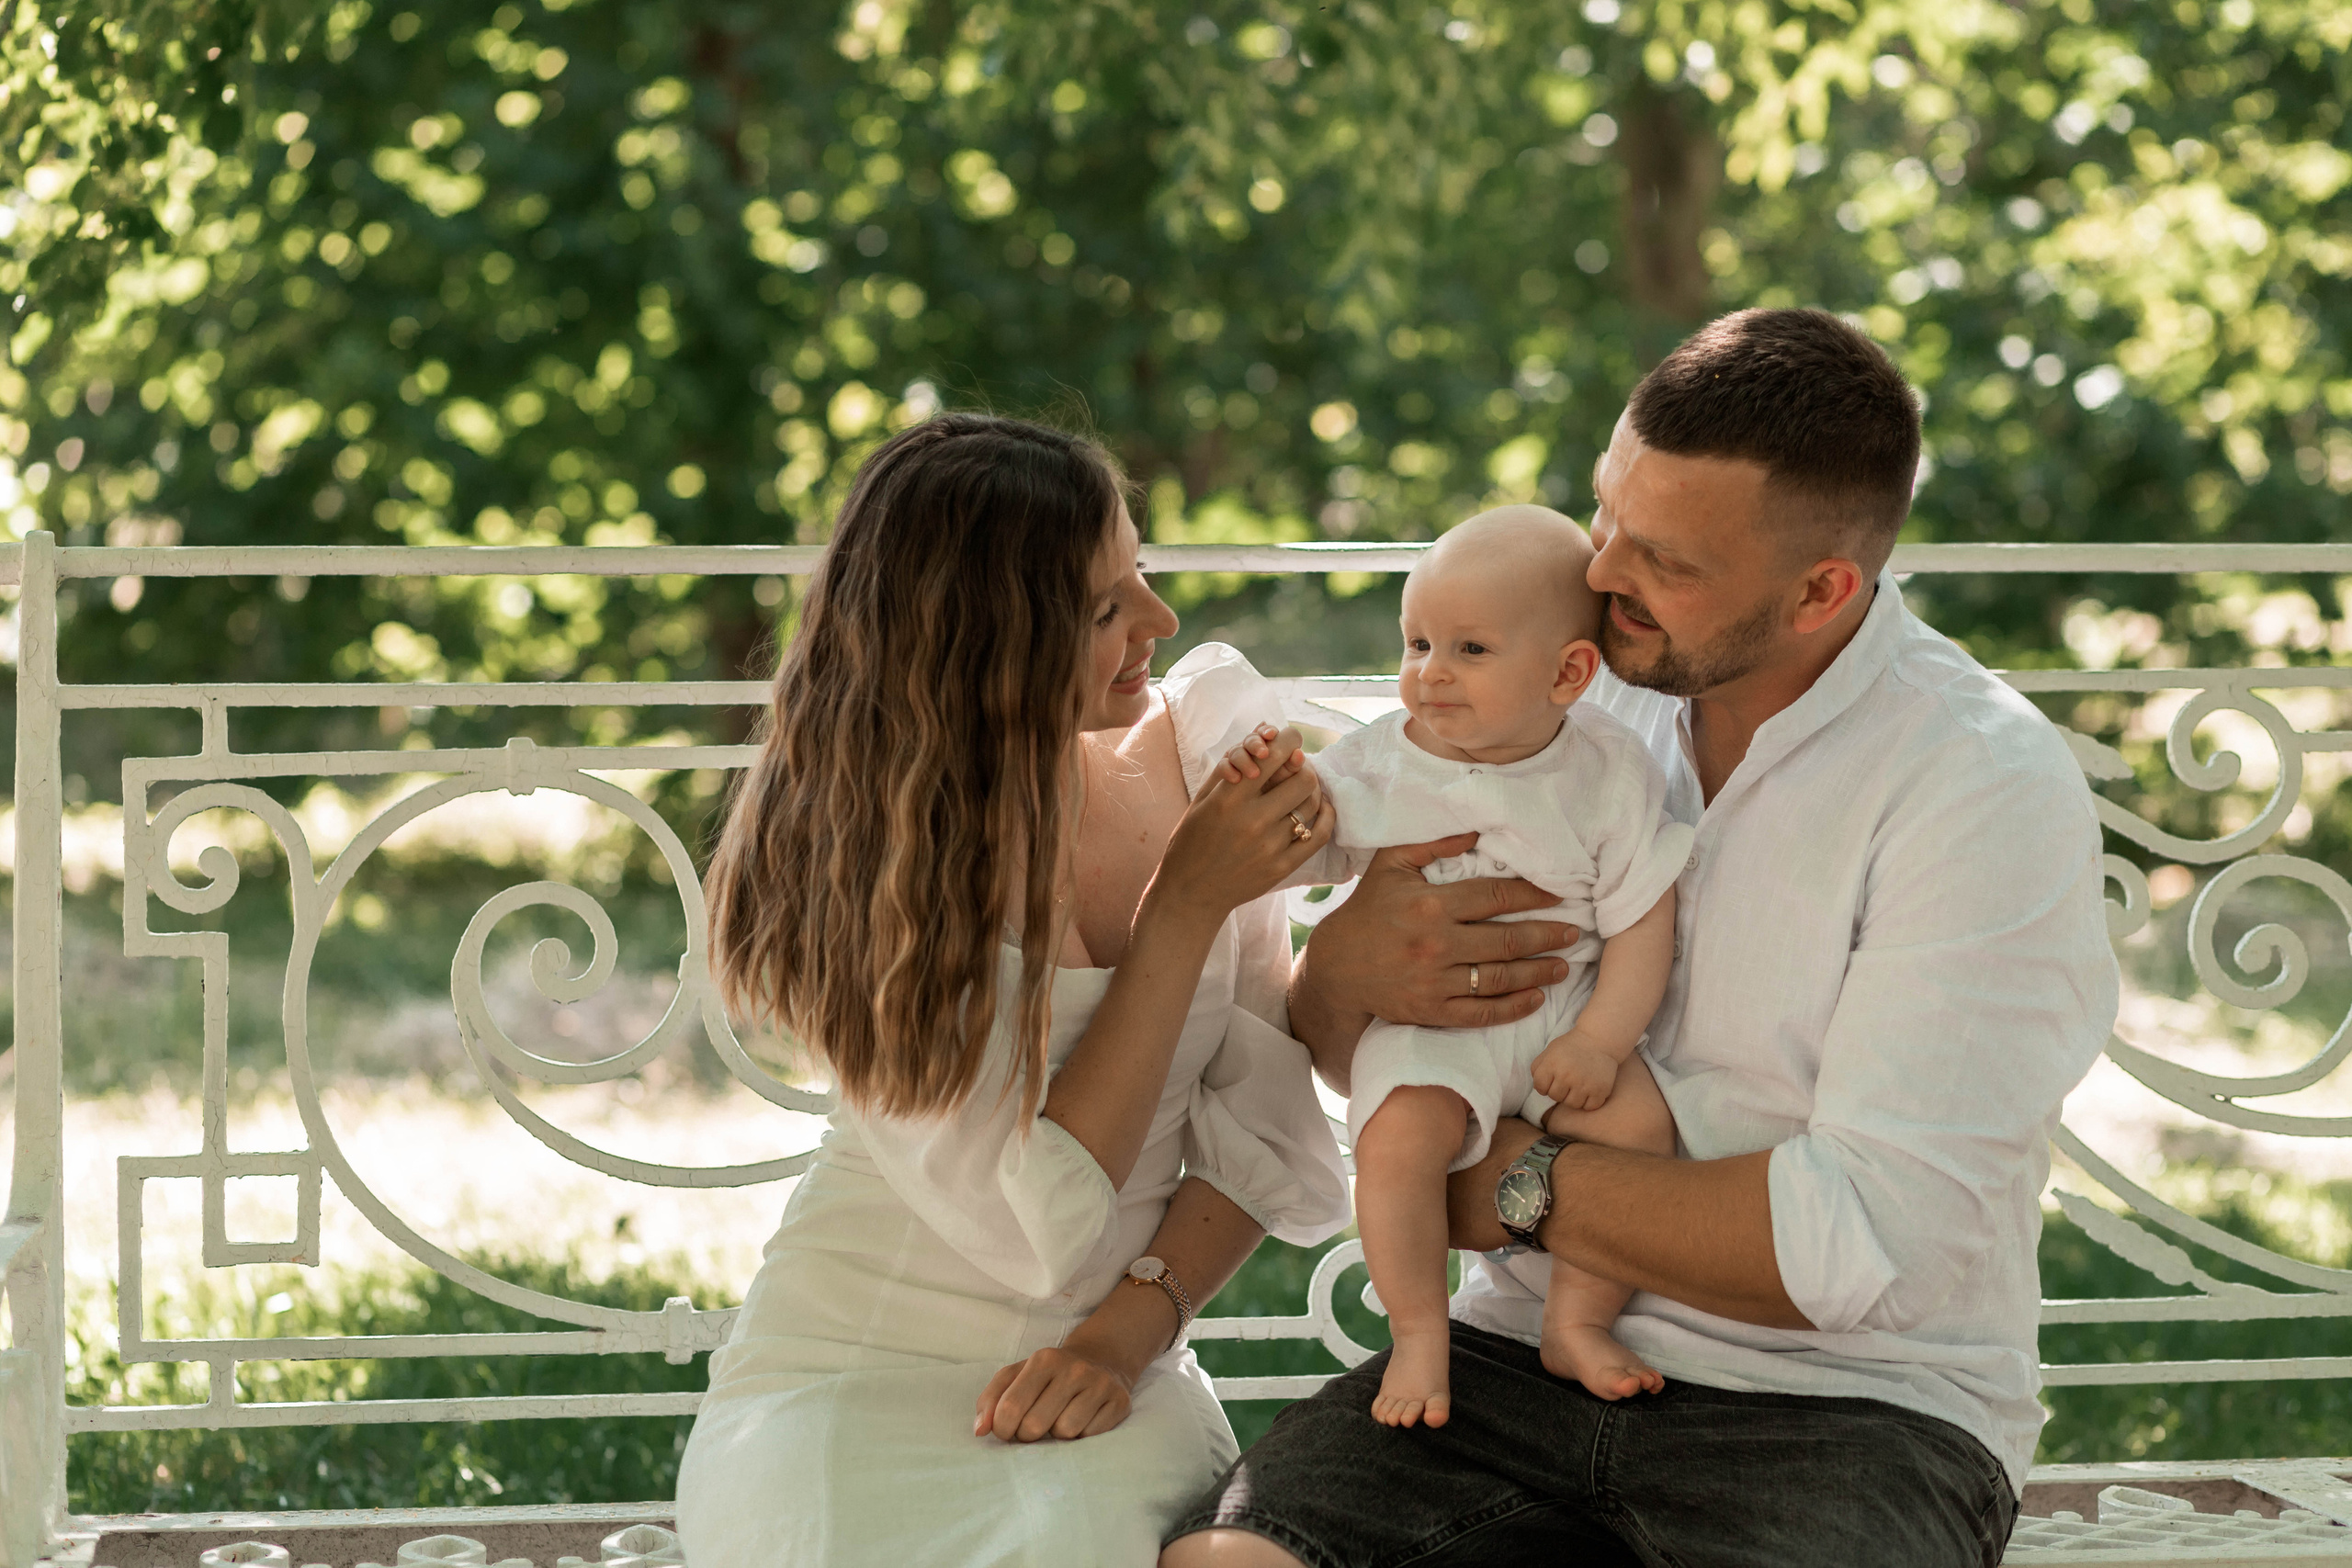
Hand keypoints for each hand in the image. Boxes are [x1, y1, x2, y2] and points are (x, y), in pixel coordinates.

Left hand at [974, 1343, 1134, 1442]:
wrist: (1101, 1360)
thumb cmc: (1050, 1375)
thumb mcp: (1016, 1376)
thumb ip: (990, 1400)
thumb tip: (980, 1431)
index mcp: (1043, 1360)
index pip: (1010, 1408)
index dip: (1002, 1429)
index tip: (1007, 1429)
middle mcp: (1074, 1369)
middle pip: (1035, 1426)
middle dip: (1028, 1435)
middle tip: (1033, 1427)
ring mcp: (1100, 1385)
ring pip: (1065, 1433)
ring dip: (1057, 1436)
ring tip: (1059, 1420)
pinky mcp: (1119, 1402)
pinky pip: (1091, 1437)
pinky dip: (1082, 1436)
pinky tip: (1082, 1421)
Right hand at [1150, 733, 1332, 921]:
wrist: (1190, 892)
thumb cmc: (1191, 840)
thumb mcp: (1202, 799)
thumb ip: (1231, 769)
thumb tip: (1265, 741)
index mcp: (1228, 799)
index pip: (1272, 755)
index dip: (1287, 739)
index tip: (1289, 739)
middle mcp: (1252, 821)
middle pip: (1301, 777)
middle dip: (1300, 766)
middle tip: (1295, 766)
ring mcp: (1270, 846)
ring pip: (1312, 803)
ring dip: (1311, 789)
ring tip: (1303, 786)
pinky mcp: (1282, 867)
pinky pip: (1319, 835)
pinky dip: (1325, 816)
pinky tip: (1321, 807)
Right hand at [1296, 833, 1579, 1034]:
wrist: (1336, 968)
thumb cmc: (1368, 910)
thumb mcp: (1390, 865)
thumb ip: (1432, 844)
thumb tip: (1476, 830)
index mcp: (1430, 905)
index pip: (1494, 896)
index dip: (1531, 894)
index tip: (1558, 893)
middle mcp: (1436, 944)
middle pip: (1506, 940)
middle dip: (1547, 935)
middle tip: (1573, 933)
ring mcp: (1434, 982)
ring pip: (1500, 979)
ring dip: (1538, 972)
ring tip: (1563, 966)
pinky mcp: (1431, 1011)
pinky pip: (1481, 1013)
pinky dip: (1512, 1008)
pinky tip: (1535, 999)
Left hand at [1531, 1031, 1618, 1111]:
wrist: (1599, 1040)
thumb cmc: (1571, 1046)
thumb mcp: (1550, 1051)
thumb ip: (1538, 1068)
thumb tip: (1538, 1088)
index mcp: (1552, 1064)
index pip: (1540, 1087)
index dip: (1544, 1085)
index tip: (1553, 1078)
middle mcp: (1567, 1075)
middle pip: (1555, 1097)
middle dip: (1559, 1090)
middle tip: (1568, 1080)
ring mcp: (1584, 1084)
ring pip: (1572, 1104)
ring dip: (1573, 1097)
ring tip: (1578, 1084)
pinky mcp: (1600, 1090)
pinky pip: (1589, 1107)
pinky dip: (1588, 1101)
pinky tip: (1589, 1089)